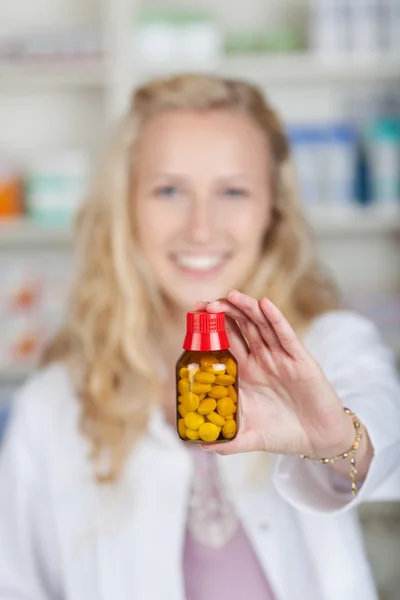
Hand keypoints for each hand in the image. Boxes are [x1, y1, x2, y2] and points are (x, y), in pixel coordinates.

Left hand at [196, 290, 354, 456]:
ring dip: (246, 308)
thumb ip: (228, 441)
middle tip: (204, 302)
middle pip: (241, 326)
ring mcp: (281, 357)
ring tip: (230, 295)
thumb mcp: (251, 437)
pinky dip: (275, 319)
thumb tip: (200, 447)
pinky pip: (286, 336)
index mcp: (247, 371)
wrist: (318, 440)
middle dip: (224, 312)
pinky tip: (264, 304)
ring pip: (261, 325)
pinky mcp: (300, 360)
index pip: (227, 341)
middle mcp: (262, 359)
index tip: (194, 314)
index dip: (212, 326)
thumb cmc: (284, 434)